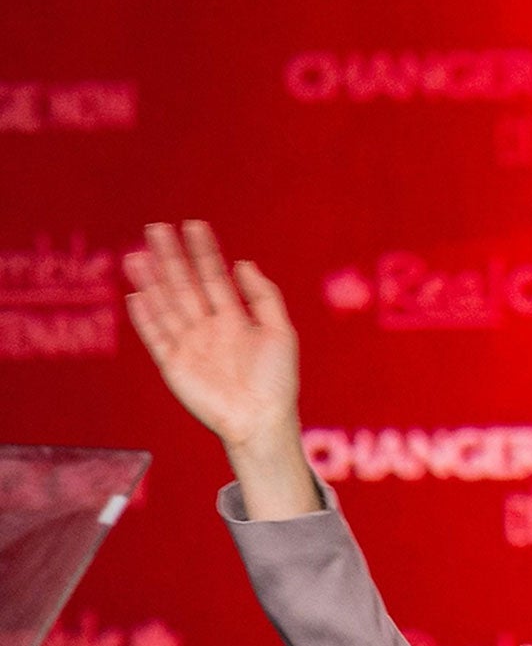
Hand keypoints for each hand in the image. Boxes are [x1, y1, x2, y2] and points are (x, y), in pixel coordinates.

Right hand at [123, 221, 317, 518]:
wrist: (262, 420)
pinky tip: (136, 294)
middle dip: (171, 258)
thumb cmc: (278, 381)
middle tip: (156, 228)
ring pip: (165, 305)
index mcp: (235, 318)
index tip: (194, 226)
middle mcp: (209, 328)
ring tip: (137, 254)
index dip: (204, 252)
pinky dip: (146, 317)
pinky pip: (156, 336)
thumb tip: (244, 263)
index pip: (214, 276)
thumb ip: (264, 297)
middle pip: (184, 285)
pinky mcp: (174, 364)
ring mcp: (189, 345)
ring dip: (151, 280)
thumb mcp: (281, 332)